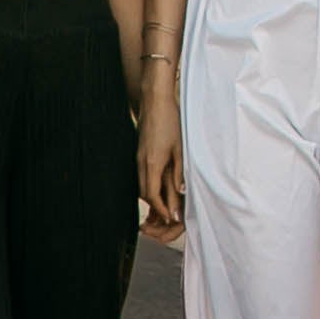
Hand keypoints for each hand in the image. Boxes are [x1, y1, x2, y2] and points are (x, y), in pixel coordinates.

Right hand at [137, 82, 183, 242]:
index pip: (152, 196)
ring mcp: (139, 157)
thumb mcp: (180, 148)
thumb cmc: (170, 121)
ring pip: (142, 184)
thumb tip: (180, 192)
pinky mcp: (140, 151)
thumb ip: (179, 171)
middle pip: (145, 193)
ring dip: (153, 195)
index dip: (162, 209)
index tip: (170, 217)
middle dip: (156, 206)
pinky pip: (142, 174)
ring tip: (166, 202)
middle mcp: (142, 162)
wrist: (154, 100)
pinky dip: (150, 183)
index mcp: (152, 164)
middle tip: (169, 214)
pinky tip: (160, 183)